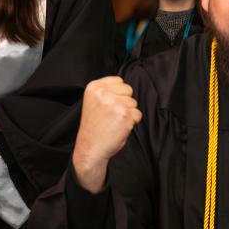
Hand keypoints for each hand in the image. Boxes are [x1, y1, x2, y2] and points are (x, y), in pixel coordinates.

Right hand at [72, 76, 142, 192]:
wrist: (90, 147)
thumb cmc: (94, 127)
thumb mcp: (94, 101)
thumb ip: (107, 91)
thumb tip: (125, 86)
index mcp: (94, 87)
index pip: (119, 81)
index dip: (118, 94)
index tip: (108, 105)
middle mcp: (103, 93)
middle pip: (128, 90)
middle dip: (124, 102)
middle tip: (111, 115)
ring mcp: (114, 103)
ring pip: (133, 103)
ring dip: (128, 113)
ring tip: (114, 122)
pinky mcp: (124, 114)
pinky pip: (137, 114)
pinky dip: (132, 122)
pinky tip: (119, 127)